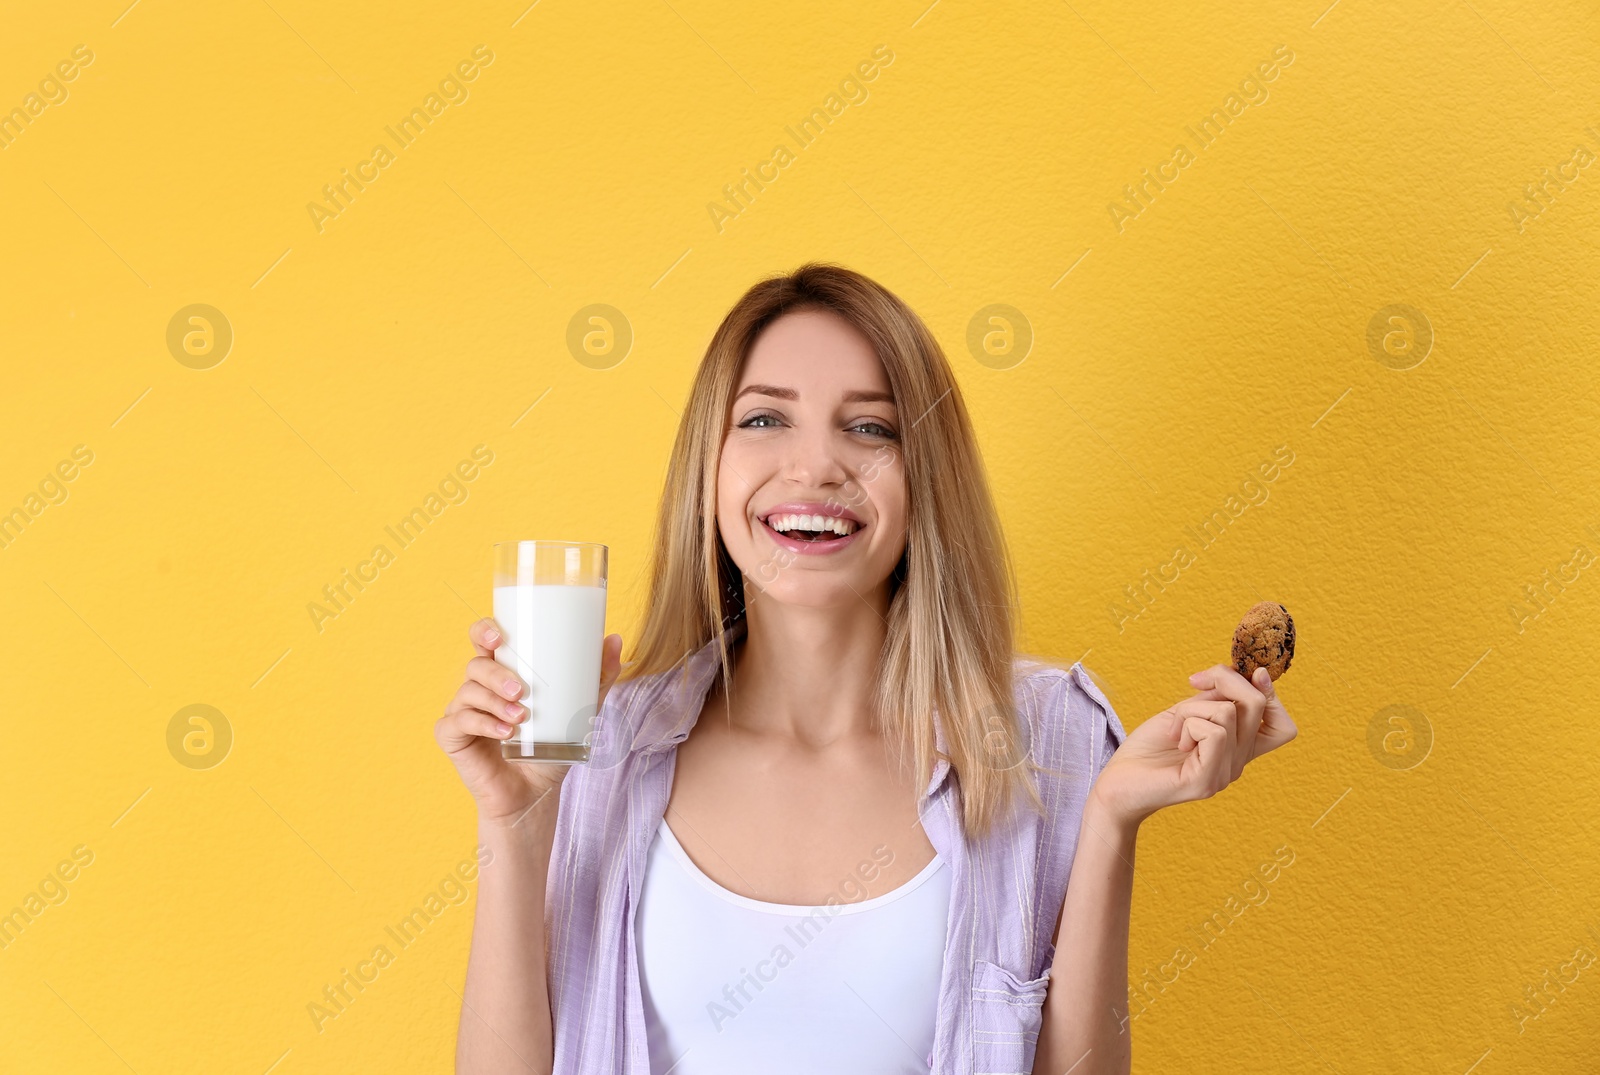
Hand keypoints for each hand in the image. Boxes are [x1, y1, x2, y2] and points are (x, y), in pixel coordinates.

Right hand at [435, 618, 624, 826]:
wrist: (534, 793)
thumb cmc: (550, 748)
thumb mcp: (580, 710)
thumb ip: (598, 678)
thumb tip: (616, 639)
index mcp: (500, 674)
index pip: (483, 641)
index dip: (484, 630)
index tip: (499, 636)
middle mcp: (477, 689)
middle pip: (476, 665)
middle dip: (497, 673)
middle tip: (521, 690)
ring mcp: (461, 712)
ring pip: (467, 692)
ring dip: (494, 701)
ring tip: (520, 717)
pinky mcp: (452, 737)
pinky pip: (458, 722)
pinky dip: (482, 724)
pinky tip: (504, 734)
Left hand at [1089, 663, 1297, 828]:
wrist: (1115, 785)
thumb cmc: (1147, 750)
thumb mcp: (1185, 713)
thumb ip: (1214, 699)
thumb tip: (1240, 675)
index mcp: (1237, 750)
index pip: (1283, 726)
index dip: (1271, 694)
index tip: (1244, 673)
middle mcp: (1237, 765)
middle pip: (1258, 705)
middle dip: (1226, 678)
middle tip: (1195, 683)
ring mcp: (1224, 775)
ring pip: (1230, 712)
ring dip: (1193, 708)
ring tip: (1175, 728)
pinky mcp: (1206, 781)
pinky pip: (1214, 733)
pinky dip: (1189, 724)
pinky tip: (1176, 740)